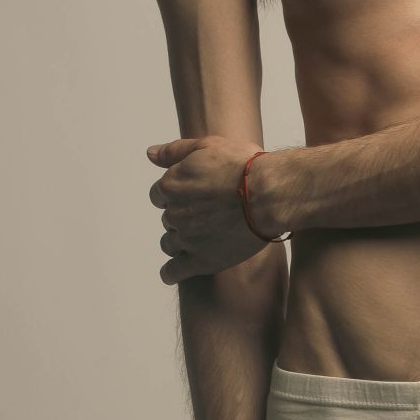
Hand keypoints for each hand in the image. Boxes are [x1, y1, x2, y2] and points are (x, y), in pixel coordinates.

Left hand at [147, 135, 278, 281]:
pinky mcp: (202, 260)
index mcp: (172, 185)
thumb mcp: (207, 146)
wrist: (268, 194)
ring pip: (169, 243)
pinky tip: (171, 273)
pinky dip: (170, 272)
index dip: (175, 194)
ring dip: (178, 241)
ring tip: (198, 239)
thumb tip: (151, 153)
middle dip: (182, 216)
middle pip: (168, 219)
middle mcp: (175, 213)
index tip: (192, 196)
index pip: (159, 194)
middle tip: (206, 214)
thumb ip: (174, 152)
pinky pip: (175, 271)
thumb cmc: (243, 168)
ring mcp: (187, 239)